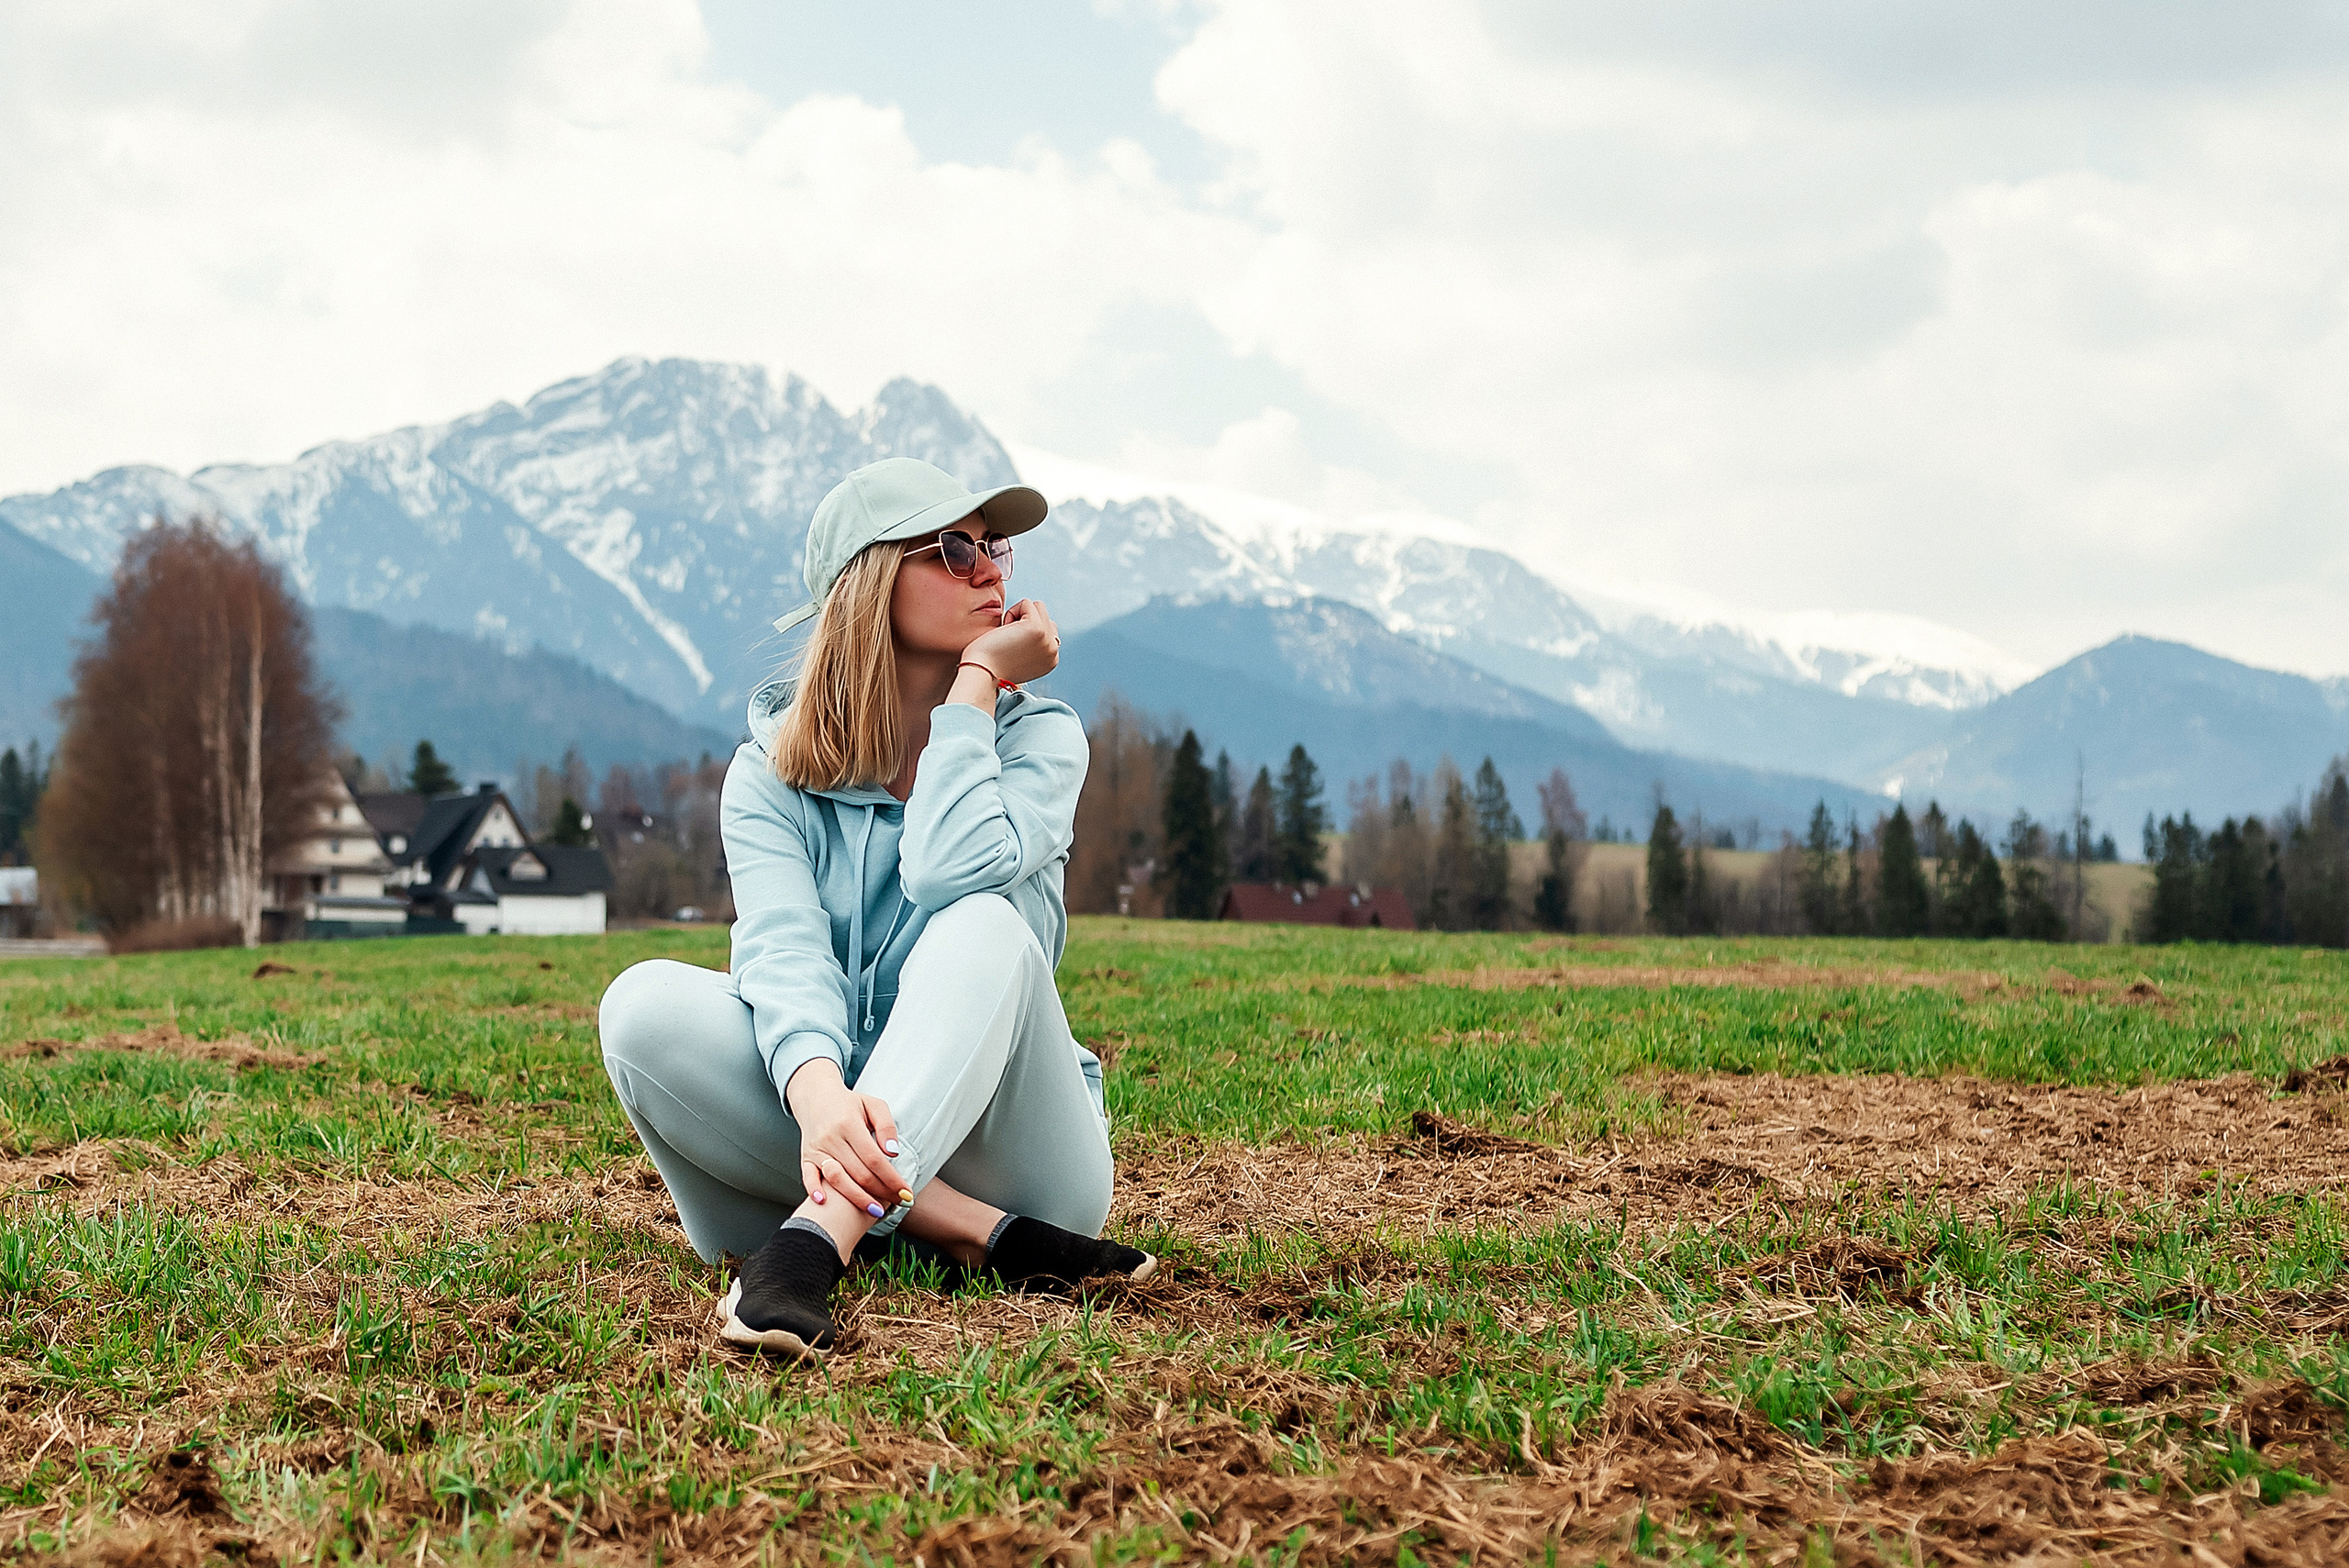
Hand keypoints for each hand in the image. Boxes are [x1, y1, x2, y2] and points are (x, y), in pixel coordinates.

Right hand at [784, 1060, 907, 1219]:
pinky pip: (808, 1177)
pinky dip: (814, 1190)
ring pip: (838, 1180)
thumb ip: (886, 1126)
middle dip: (882, 1192)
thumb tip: (893, 1152)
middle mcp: (831, 1138)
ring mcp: (817, 1149)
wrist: (816, 1098)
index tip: (906, 1192)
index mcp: (849, 1124)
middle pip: (859, 1173)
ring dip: (858, 1198)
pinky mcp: (806, 1157)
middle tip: (899, 1203)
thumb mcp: (873, 1105)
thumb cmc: (849, 1104)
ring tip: (876, 1210)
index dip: (891, 1178)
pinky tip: (825, 1203)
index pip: (874, 1159)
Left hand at [961, 598, 1059, 684]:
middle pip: (1044, 616)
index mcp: (1050, 660)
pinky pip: (1026, 603)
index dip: (1026, 631)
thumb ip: (1031, 644)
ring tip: (1007, 635)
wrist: (981, 674)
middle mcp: (1053, 652)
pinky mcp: (1037, 628)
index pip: (1048, 630)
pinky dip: (1011, 613)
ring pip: (1038, 607)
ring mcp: (1048, 640)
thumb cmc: (989, 665)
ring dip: (1018, 615)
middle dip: (1024, 621)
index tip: (1011, 649)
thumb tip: (1031, 623)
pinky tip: (1003, 632)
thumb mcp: (1018, 658)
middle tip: (1008, 641)